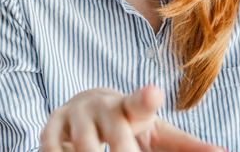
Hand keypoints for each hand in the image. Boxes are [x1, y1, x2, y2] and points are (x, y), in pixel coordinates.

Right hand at [39, 85, 224, 151]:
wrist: (86, 107)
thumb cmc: (130, 125)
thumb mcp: (158, 134)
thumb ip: (188, 145)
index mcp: (133, 109)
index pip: (141, 102)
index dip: (147, 98)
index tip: (154, 93)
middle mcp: (103, 108)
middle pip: (115, 138)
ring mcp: (75, 116)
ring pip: (84, 148)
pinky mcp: (50, 127)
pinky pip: (52, 151)